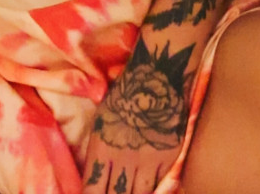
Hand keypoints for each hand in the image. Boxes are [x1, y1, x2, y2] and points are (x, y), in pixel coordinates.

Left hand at [81, 38, 193, 192]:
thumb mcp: (102, 120)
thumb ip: (99, 150)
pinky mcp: (168, 159)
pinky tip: (148, 188)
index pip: (92, 190)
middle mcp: (123, 159)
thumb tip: (95, 176)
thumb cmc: (125, 93)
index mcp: (101, 148)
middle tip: (114, 193)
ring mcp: (147, 161)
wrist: (157, 76)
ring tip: (129, 190)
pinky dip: (153, 189)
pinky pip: (159, 185)